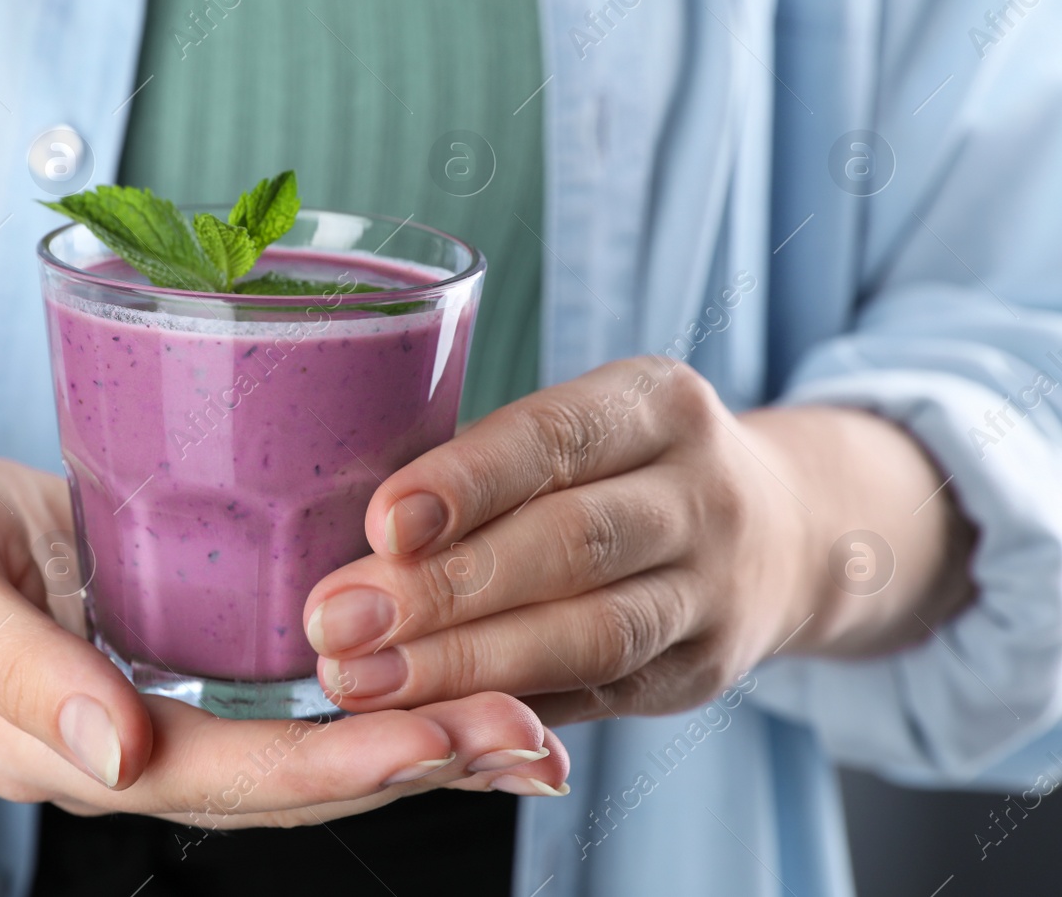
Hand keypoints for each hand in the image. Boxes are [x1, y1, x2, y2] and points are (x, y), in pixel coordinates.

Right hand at [0, 441, 573, 822]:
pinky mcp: (181, 675)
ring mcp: (155, 722)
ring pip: (301, 759)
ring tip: (530, 734)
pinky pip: (290, 712)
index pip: (216, 775)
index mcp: (59, 744)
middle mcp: (122, 753)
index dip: (328, 766)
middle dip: (411, 766)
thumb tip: (112, 749)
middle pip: (284, 785)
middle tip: (532, 739)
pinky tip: (450, 696)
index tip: (434, 740)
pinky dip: (376, 711)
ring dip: (417, 751)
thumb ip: (7, 667)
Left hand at [303, 358, 973, 725]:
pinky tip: (423, 716)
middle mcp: (701, 493)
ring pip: (588, 635)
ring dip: (465, 665)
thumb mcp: (583, 425)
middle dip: (444, 588)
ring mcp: (710, 591)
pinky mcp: (699, 673)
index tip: (381, 522)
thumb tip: (344, 527)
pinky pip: (592, 699)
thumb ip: (487, 465)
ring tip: (363, 680)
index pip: (556, 437)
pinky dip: (502, 710)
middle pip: (570, 543)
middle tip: (338, 619)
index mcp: (657, 404)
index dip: (468, 480)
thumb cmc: (623, 467)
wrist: (783, 532)